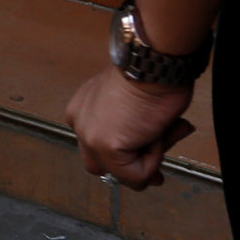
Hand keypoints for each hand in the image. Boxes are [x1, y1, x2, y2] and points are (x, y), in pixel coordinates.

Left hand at [63, 67, 196, 191]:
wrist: (152, 64)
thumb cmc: (151, 77)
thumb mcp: (136, 109)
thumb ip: (140, 137)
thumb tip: (155, 164)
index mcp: (84, 110)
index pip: (99, 148)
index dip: (127, 158)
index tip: (149, 163)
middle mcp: (80, 123)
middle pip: (102, 165)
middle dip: (132, 169)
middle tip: (157, 174)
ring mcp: (89, 136)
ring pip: (121, 173)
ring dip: (148, 160)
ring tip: (159, 132)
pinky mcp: (104, 147)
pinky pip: (136, 175)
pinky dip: (155, 159)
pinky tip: (155, 133)